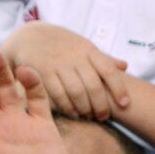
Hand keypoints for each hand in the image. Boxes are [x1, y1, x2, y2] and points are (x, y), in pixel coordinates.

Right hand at [1, 21, 129, 119]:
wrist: (29, 37)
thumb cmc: (61, 45)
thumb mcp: (83, 46)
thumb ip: (103, 58)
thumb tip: (124, 67)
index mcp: (88, 50)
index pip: (109, 71)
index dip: (119, 88)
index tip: (125, 103)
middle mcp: (75, 58)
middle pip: (93, 85)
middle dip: (101, 104)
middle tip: (104, 116)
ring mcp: (58, 65)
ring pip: (76, 92)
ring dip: (84, 108)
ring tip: (89, 116)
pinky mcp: (43, 74)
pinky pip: (57, 94)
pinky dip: (66, 106)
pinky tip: (72, 113)